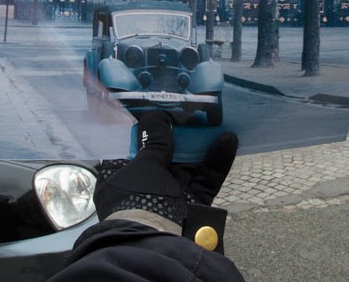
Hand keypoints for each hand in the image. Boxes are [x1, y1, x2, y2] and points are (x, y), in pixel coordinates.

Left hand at [94, 111, 237, 231]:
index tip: (156, 107)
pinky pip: (205, 179)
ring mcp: (170, 197)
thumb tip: (156, 116)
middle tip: (190, 110)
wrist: (158, 241)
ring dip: (201, 143)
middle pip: (163, 154)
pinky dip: (217, 161)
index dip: (144, 127)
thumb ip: (153, 140)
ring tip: (215, 119)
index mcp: (119, 177)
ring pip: (187, 165)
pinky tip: (229, 140)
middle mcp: (143, 187)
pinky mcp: (192, 205)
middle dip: (178, 133)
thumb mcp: (143, 164)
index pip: (130, 147)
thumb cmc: (138, 199)